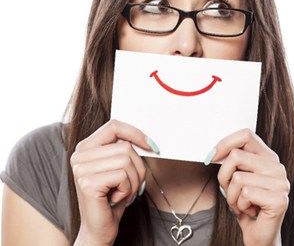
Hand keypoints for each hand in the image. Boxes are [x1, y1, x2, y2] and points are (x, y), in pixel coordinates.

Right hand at [70, 119, 157, 244]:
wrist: (99, 230)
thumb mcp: (118, 168)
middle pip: (125, 146)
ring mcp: (81, 169)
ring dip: (134, 180)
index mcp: (86, 147)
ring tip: (125, 192)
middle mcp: (80, 155)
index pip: (114, 125)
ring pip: (126, 160)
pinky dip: (128, 189)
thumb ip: (125, 150)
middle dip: (138, 167)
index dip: (135, 133)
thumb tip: (148, 140)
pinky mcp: (88, 183)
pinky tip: (117, 198)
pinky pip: (122, 176)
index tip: (151, 146)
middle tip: (133, 184)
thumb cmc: (112, 197)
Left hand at [209, 128, 289, 245]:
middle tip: (229, 190)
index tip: (211, 157)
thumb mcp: (237, 176)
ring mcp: (280, 182)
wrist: (259, 235)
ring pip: (237, 177)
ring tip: (239, 203)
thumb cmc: (245, 204)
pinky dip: (239, 205)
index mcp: (268, 156)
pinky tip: (248, 210)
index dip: (225, 143)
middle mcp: (277, 166)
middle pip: (236, 155)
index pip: (246, 135)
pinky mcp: (279, 199)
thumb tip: (213, 153)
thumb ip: (233, 160)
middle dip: (223, 175)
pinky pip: (245, 194)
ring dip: (230, 195)